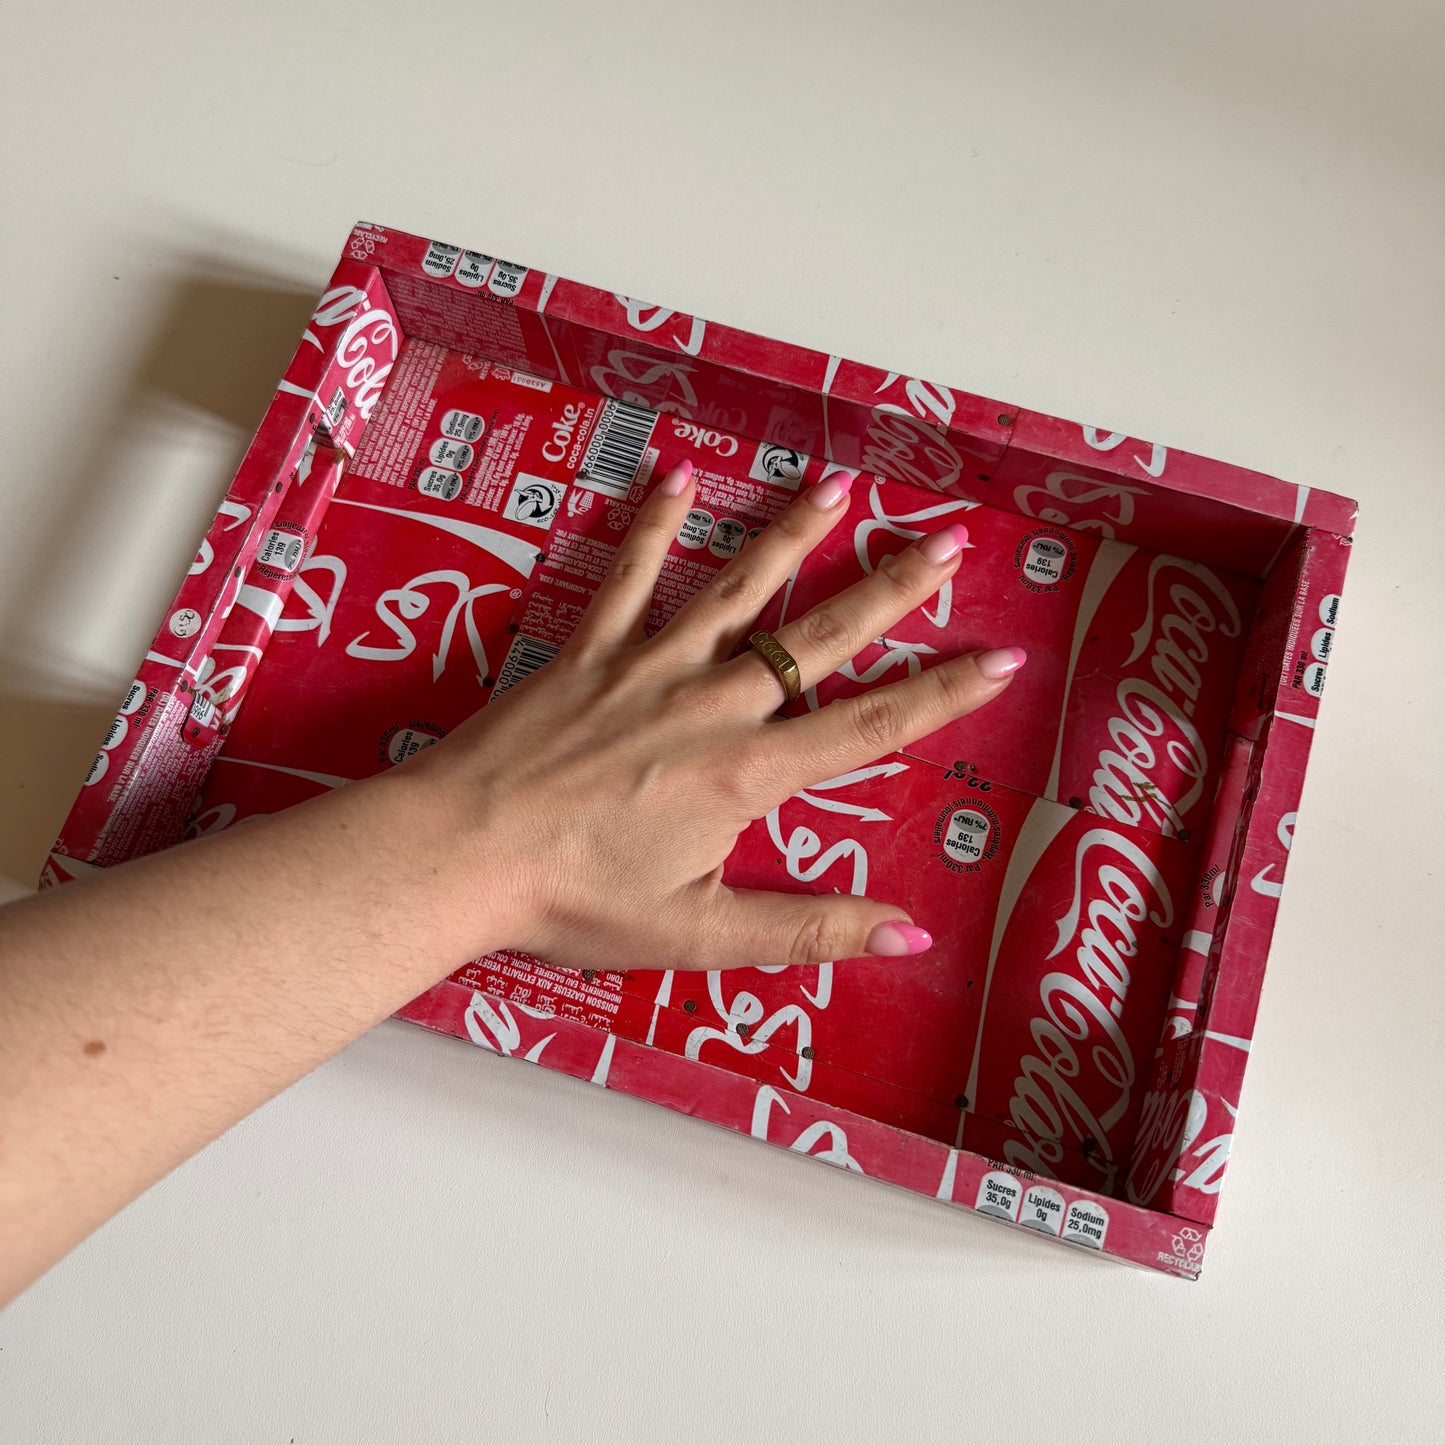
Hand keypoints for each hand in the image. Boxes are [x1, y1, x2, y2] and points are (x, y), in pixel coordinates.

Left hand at [416, 462, 1025, 971]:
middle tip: (948, 541)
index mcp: (746, 774)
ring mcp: (648, 666)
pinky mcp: (587, 651)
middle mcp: (711, 703)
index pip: (869, 727)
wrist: (459, 852)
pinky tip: (676, 476)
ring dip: (793, 534)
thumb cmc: (575, 900)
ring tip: (841, 487)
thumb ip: (807, 930)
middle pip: (819, 636)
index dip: (943, 693)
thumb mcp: (700, 935)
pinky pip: (629, 575)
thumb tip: (909, 933)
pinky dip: (654, 525)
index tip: (1001, 656)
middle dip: (892, 588)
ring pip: (737, 588)